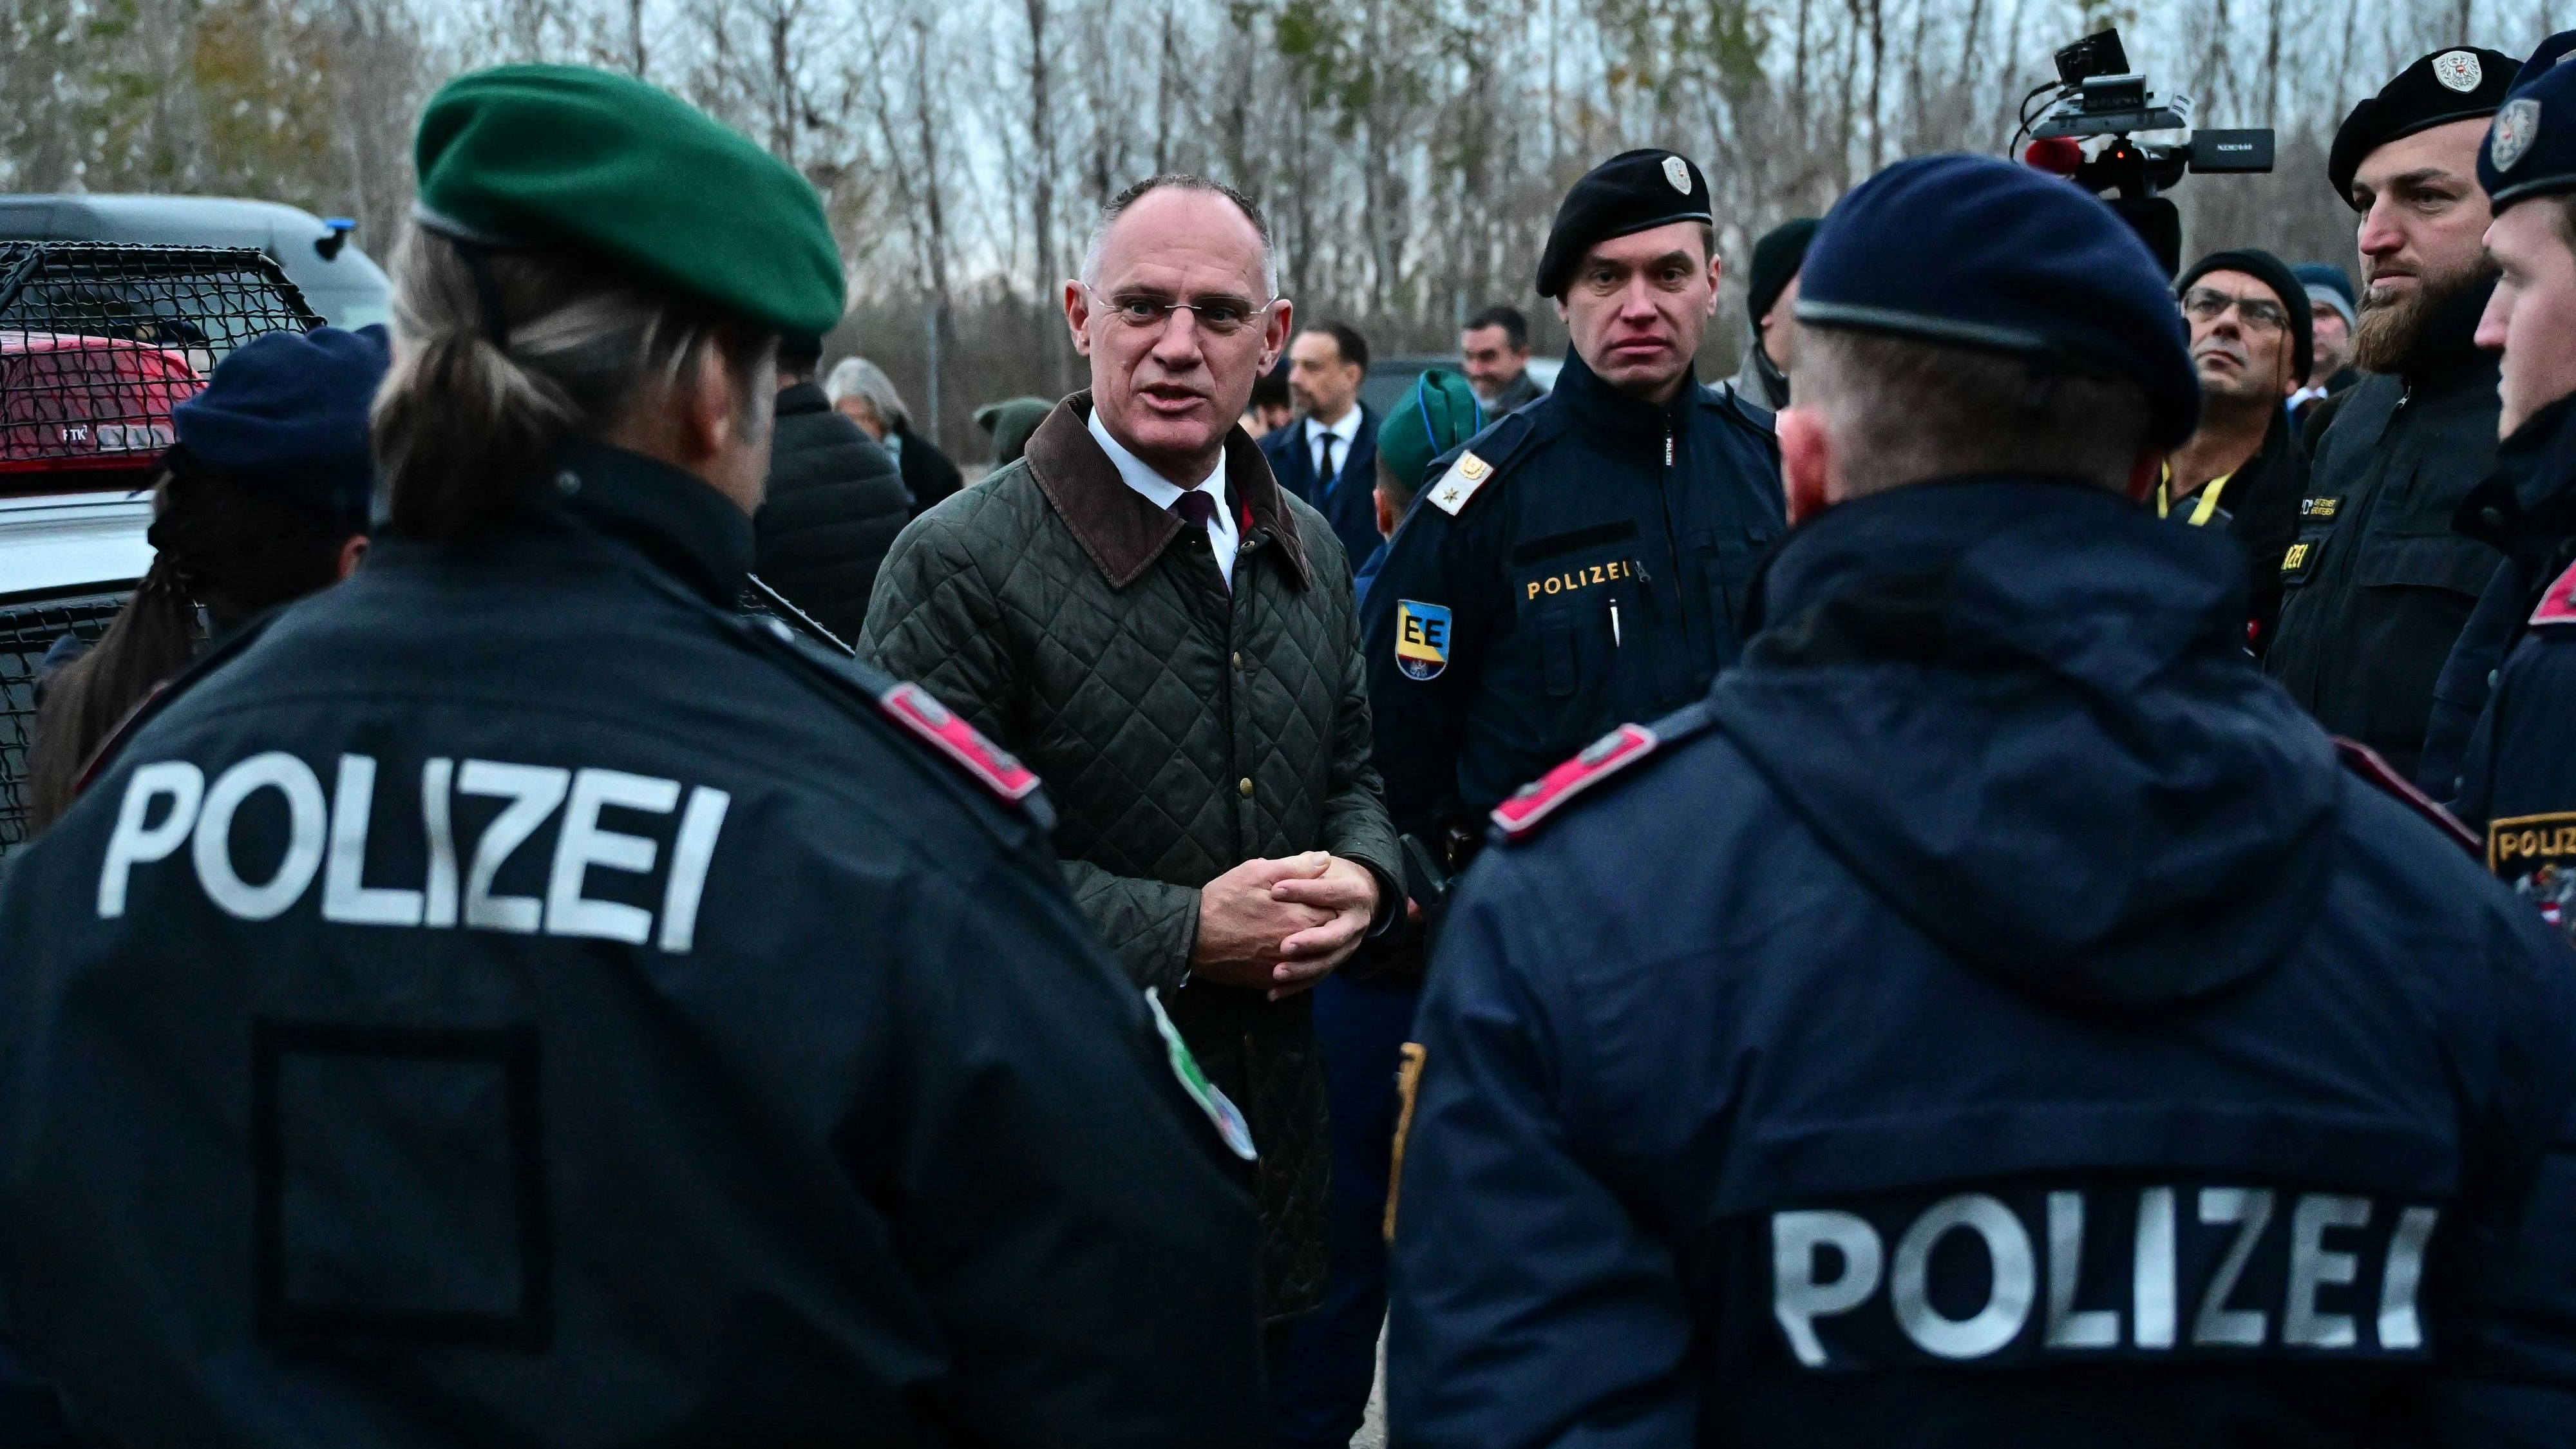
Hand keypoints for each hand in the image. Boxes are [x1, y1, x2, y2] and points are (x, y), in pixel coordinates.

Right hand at [1192, 853, 1335, 991]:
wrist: (1193, 937)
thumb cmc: (1224, 900)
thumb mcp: (1257, 873)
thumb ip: (1296, 867)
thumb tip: (1325, 859)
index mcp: (1301, 918)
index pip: (1335, 911)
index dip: (1333, 902)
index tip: (1329, 895)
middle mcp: (1299, 948)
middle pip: (1330, 938)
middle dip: (1329, 925)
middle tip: (1324, 914)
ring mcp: (1285, 967)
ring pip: (1316, 961)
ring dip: (1317, 949)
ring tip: (1310, 935)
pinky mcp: (1269, 980)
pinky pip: (1295, 978)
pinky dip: (1299, 968)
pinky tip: (1295, 957)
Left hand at [1264, 856, 1381, 998]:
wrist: (1350, 898)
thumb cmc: (1328, 877)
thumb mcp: (1319, 867)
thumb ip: (1310, 865)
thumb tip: (1317, 858)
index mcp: (1354, 894)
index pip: (1329, 893)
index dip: (1303, 890)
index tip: (1275, 890)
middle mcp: (1355, 923)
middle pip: (1334, 936)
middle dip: (1310, 942)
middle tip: (1284, 946)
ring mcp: (1347, 945)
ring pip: (1327, 963)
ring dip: (1302, 971)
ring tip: (1276, 973)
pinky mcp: (1335, 960)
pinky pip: (1317, 977)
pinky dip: (1295, 987)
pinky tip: (1272, 993)